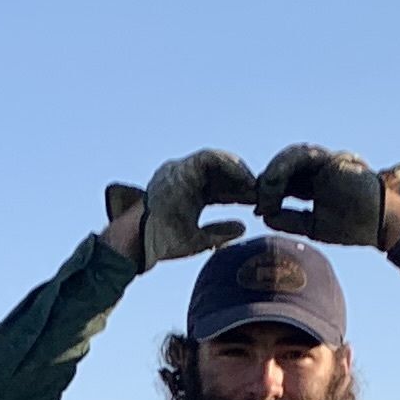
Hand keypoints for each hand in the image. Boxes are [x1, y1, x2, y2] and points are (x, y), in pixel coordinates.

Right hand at [100, 149, 260, 270]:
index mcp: (188, 194)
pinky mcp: (181, 167)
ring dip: (238, 171)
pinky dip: (229, 166)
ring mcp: (182, 170)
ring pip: (218, 160)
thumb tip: (243, 227)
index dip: (239, 194)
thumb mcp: (197, 239)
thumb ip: (219, 232)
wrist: (139, 238)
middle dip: (241, 180)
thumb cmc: (162, 242)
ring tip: (254, 185)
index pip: (220, 188)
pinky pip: (210, 157)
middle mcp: (185, 179)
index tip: (256, 203)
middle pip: (220, 173)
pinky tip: (243, 180)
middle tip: (260, 192)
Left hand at [255, 143, 399, 253]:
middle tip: (255, 201)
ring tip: (263, 196)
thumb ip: (288, 219)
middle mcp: (316, 170)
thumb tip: (263, 216)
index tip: (257, 209)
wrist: (380, 223)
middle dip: (266, 184)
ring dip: (272, 176)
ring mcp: (323, 162)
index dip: (268, 193)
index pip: (283, 184)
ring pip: (288, 159)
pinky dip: (282, 167)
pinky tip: (272, 184)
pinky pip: (299, 156)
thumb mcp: (312, 226)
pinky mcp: (328, 158)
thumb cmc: (353, 227)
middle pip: (283, 169)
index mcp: (312, 185)